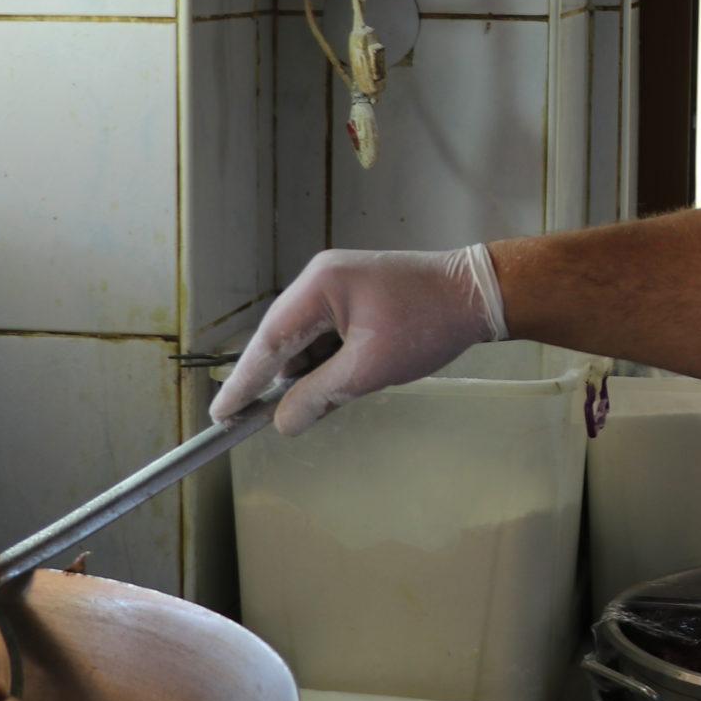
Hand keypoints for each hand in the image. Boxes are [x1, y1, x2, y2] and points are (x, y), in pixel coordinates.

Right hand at [210, 246, 507, 437]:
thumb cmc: (429, 324)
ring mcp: (339, 284)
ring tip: (318, 403)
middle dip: (272, 380)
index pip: (268, 340)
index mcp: (320, 285)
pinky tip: (340, 384)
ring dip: (307, 374)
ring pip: (305, 340)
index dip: (243, 381)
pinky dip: (327, 362)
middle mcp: (321, 278)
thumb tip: (283, 421)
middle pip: (282, 338)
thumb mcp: (369, 369)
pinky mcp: (356, 295)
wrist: (480, 293)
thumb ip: (320, 395)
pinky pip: (327, 335)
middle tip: (245, 419)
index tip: (220, 413)